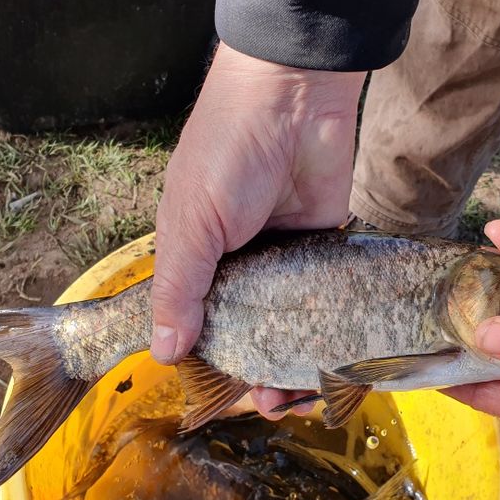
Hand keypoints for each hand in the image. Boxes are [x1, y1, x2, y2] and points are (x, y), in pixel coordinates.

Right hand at [150, 44, 364, 416]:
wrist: (295, 97)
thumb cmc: (228, 154)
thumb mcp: (192, 224)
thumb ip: (180, 288)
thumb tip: (164, 352)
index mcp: (198, 258)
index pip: (197, 321)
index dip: (208, 359)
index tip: (220, 393)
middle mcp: (240, 265)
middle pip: (248, 330)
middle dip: (256, 369)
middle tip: (268, 401)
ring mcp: (286, 260)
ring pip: (291, 325)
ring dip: (294, 360)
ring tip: (300, 395)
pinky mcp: (326, 251)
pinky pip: (329, 302)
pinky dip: (331, 332)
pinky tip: (336, 361)